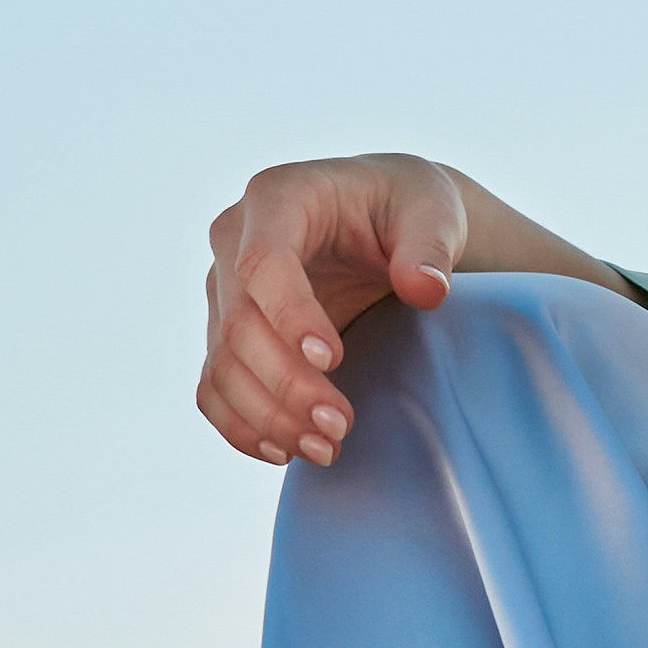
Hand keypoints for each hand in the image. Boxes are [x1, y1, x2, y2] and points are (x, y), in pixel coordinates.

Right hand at [197, 153, 470, 466]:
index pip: (264, 262)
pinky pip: (214, 387)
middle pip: (240, 324)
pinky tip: (283, 451)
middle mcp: (235, 241)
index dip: (290, 316)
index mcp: (279, 197)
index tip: (333, 361)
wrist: (388, 222)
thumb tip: (427, 289)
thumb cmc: (409, 207)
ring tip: (325, 448)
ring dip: (267, 416)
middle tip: (340, 426)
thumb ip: (430, 245)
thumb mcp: (433, 211)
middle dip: (287, 383)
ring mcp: (224, 290)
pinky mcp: (227, 332)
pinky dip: (240, 424)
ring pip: (222, 364)